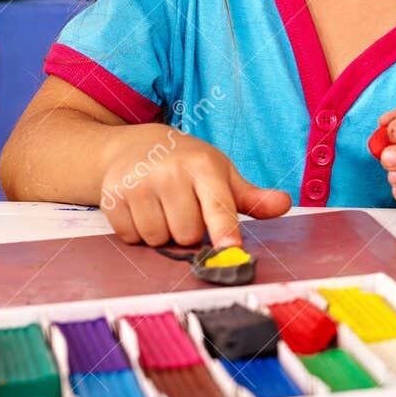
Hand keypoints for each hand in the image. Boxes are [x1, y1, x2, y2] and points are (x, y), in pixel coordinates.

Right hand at [99, 126, 290, 247]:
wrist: (136, 146)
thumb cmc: (188, 165)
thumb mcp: (222, 174)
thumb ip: (252, 197)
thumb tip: (283, 205)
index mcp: (203, 166)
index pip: (218, 207)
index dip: (225, 231)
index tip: (231, 251)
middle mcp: (169, 172)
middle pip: (188, 234)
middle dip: (190, 232)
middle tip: (186, 210)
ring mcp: (138, 183)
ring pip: (158, 239)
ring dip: (163, 234)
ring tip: (164, 208)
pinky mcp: (112, 197)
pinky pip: (132, 237)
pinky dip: (138, 232)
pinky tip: (143, 209)